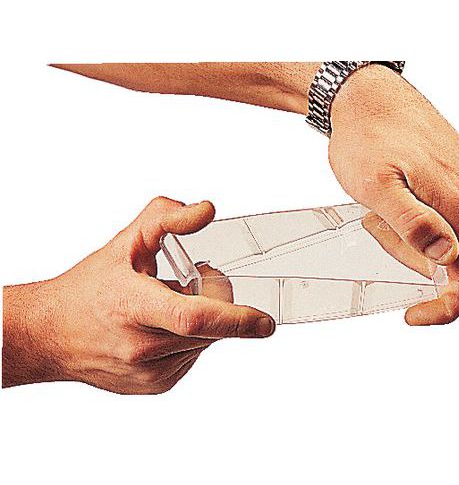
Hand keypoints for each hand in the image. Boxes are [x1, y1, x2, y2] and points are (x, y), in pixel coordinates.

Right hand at [2, 197, 274, 393]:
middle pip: (208, 328)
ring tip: (168, 304)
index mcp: (132, 307)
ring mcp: (148, 374)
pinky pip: (194, 356)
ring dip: (204, 321)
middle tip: (193, 281)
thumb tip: (207, 211)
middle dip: (217, 301)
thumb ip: (167, 219)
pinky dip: (192, 338)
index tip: (266, 323)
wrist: (52, 334)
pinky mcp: (155, 386)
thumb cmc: (90, 287)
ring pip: (206, 343)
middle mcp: (140, 348)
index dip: (235, 320)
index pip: (192, 318)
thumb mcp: (126, 242)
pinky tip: (164, 327)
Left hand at [329, 64, 458, 324]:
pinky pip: (445, 211)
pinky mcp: (457, 170)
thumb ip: (411, 223)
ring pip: (447, 234)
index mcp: (456, 204)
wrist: (367, 95)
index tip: (413, 315)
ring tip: (379, 209)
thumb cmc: (365, 139)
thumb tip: (446, 259)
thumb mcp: (375, 187)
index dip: (446, 307)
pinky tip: (393, 197)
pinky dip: (418, 218)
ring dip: (413, 238)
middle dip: (415, 261)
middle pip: (454, 257)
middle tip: (375, 229)